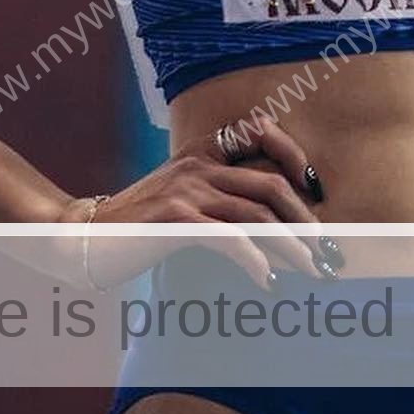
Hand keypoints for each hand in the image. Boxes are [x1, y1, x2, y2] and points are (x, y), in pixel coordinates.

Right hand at [61, 115, 336, 291]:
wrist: (85, 237)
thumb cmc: (140, 223)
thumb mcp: (182, 195)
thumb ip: (219, 194)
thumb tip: (274, 221)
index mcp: (202, 147)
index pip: (260, 130)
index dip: (293, 155)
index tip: (315, 191)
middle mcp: (199, 161)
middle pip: (270, 185)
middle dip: (305, 221)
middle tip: (328, 251)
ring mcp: (188, 188)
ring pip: (258, 216)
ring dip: (292, 249)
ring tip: (312, 274)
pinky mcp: (176, 218)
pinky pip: (230, 238)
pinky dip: (256, 262)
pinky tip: (268, 283)